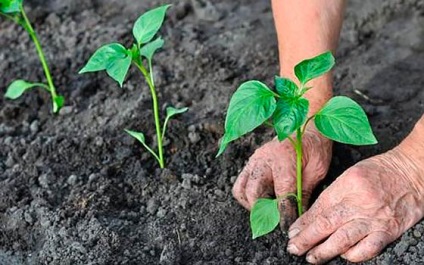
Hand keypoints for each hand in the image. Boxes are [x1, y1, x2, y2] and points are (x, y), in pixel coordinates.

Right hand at [232, 126, 331, 227]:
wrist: (306, 126)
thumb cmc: (314, 147)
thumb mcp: (317, 170)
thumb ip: (305, 192)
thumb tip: (298, 216)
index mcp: (284, 160)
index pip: (282, 194)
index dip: (284, 214)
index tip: (286, 228)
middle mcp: (264, 160)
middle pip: (254, 193)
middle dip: (264, 212)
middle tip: (275, 222)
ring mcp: (254, 161)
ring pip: (241, 190)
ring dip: (252, 205)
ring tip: (267, 211)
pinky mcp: (250, 163)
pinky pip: (240, 184)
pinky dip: (247, 196)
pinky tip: (262, 200)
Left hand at [287, 148, 423, 263]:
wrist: (412, 172)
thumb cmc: (379, 172)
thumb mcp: (350, 176)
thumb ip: (332, 196)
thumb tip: (311, 217)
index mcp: (346, 185)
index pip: (319, 208)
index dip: (303, 223)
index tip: (293, 233)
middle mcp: (358, 202)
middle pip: (326, 224)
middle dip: (307, 239)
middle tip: (294, 248)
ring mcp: (374, 218)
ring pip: (343, 239)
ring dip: (324, 251)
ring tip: (312, 258)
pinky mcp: (388, 230)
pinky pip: (368, 248)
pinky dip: (353, 255)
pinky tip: (343, 256)